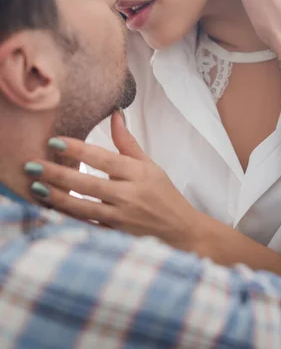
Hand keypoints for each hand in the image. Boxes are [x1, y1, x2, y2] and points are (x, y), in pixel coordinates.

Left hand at [24, 111, 201, 250]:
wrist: (179, 231)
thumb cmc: (163, 194)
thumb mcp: (149, 165)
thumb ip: (127, 142)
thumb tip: (115, 113)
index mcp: (139, 174)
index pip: (104, 159)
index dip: (78, 150)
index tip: (54, 142)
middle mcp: (130, 196)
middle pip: (89, 184)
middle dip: (58, 174)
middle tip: (32, 165)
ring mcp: (122, 218)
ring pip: (84, 208)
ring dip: (57, 198)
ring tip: (35, 187)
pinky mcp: (115, 235)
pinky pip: (87, 225)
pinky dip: (68, 218)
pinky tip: (50, 209)